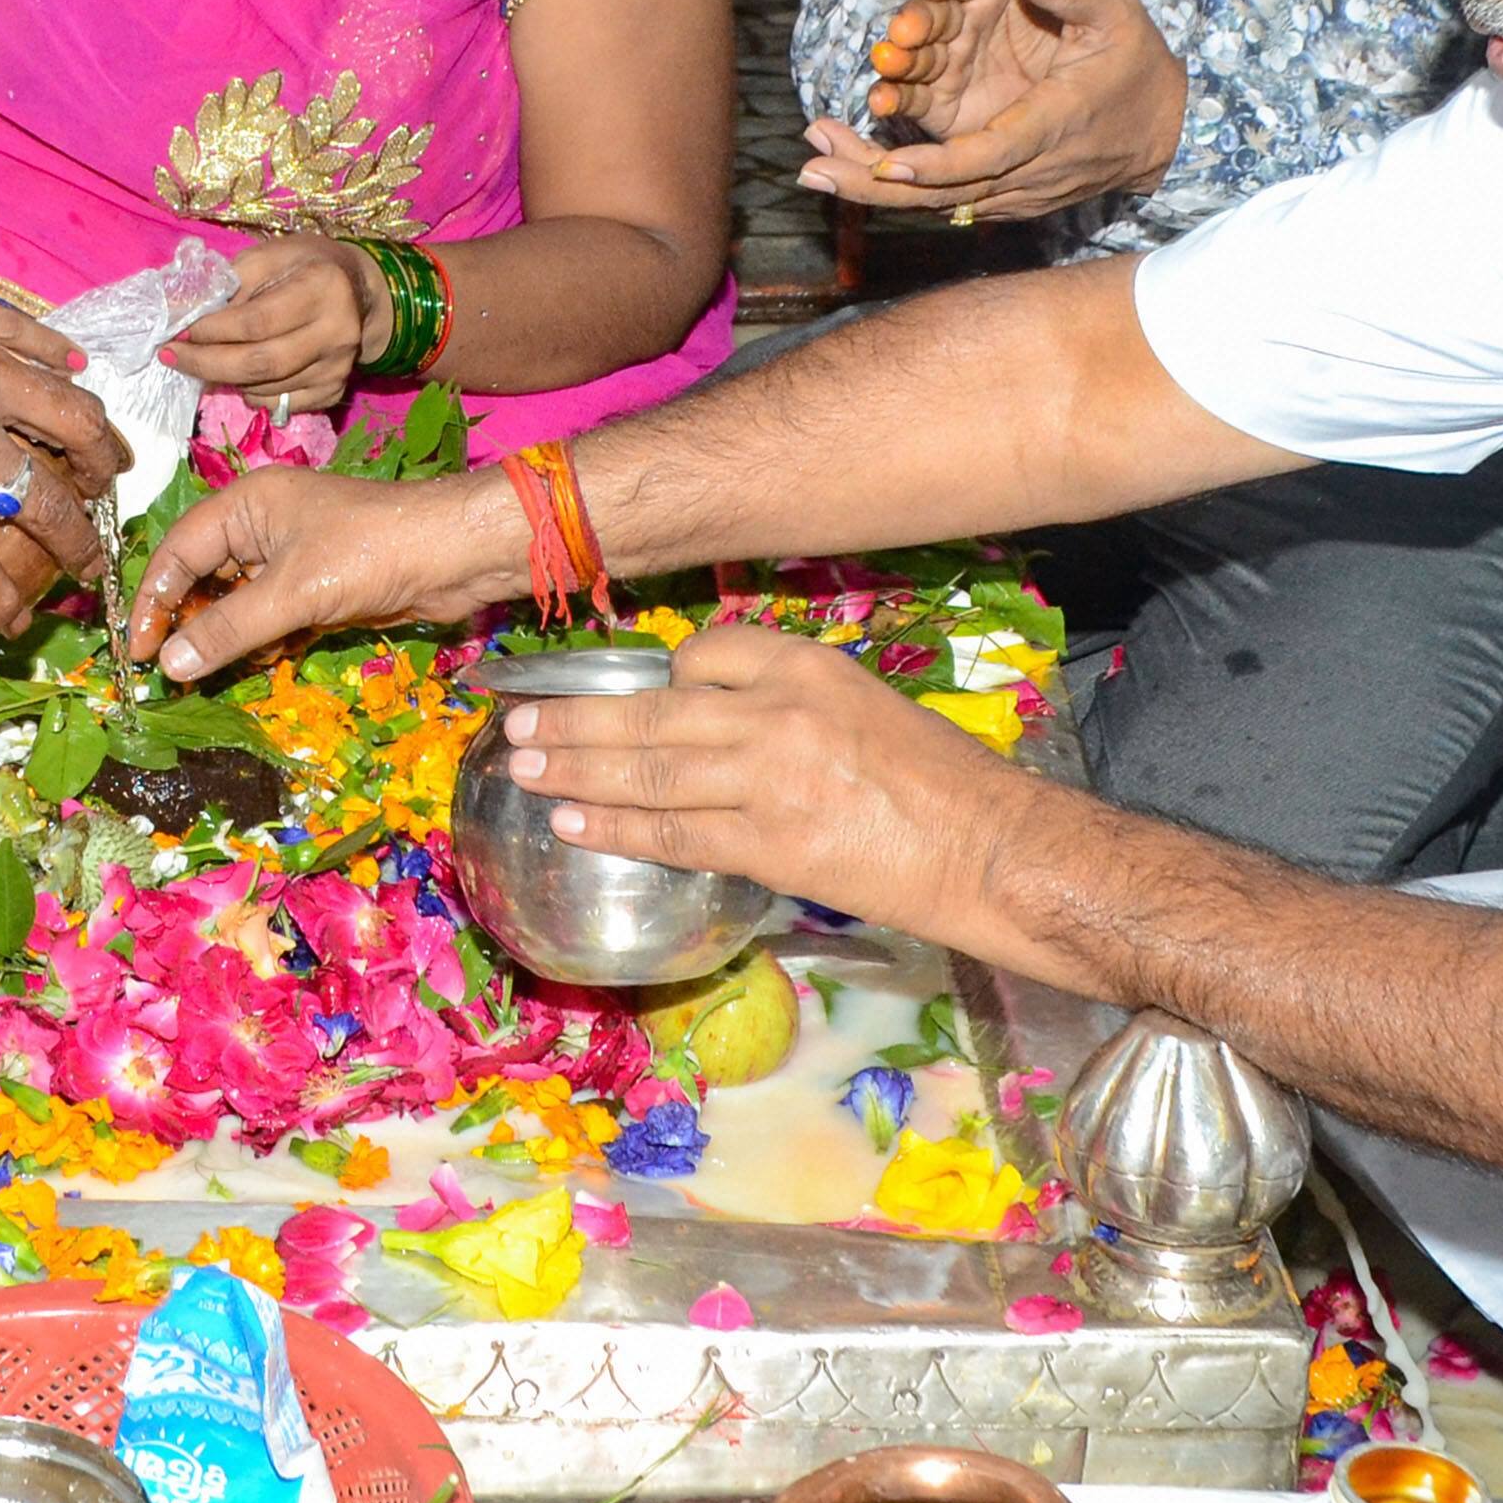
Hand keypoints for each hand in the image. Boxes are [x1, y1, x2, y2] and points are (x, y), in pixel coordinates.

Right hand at [127, 464, 524, 680]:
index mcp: (247, 504)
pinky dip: (261, 639)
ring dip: (225, 636)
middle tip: (170, 671)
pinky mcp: (318, 584)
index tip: (137, 650)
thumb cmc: (372, 551)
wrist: (456, 554)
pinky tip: (261, 661)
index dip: (152, 600)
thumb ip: (227, 629)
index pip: (177, 551)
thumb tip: (167, 665)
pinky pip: (270, 614)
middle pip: (203, 576)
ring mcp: (291, 555)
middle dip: (187, 622)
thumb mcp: (293, 593)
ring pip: (236, 600)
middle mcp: (262, 524)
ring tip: (211, 672)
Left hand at [161, 238, 382, 409]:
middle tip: (172, 357)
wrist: (356, 289)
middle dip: (207, 363)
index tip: (178, 331)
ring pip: (266, 388)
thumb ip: (225, 282)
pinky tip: (237, 374)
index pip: (256, 321)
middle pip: (261, 363)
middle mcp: (337, 332)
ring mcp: (338, 367)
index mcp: (322, 287)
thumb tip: (178, 313)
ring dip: (224, 379)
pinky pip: (279, 404)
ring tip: (202, 361)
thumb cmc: (303, 265)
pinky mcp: (334, 391)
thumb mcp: (267, 256)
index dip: (212, 331)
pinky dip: (249, 393)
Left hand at [501, 623, 1019, 936]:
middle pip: (650, 713)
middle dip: (573, 719)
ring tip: (522, 768)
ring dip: (574, 769)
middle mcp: (777, 712)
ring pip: (647, 771)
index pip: (703, 656)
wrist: (987, 846)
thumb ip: (788, 704)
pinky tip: (573, 824)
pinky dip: (615, 828)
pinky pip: (672, 834)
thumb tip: (712, 717)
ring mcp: (767, 779)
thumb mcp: (864, 706)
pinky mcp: (768, 845)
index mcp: (806, 666)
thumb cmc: (938, 781)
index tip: (619, 695)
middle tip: (516, 723)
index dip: (656, 680)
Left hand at [799, 0, 1184, 223]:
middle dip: (876, 184)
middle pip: (947, 193)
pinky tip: (846, 173)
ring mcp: (1018, 192)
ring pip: (938, 205)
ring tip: (810, 171)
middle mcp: (1030, 170)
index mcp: (1053, 123)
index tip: (888, 159)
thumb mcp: (1115, 9)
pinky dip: (893, 192)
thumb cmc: (1136, 60)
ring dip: (871, 190)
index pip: (990, 154)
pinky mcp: (1008, 198)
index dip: (939, 165)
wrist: (1166, 128)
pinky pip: (943, 202)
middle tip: (812, 170)